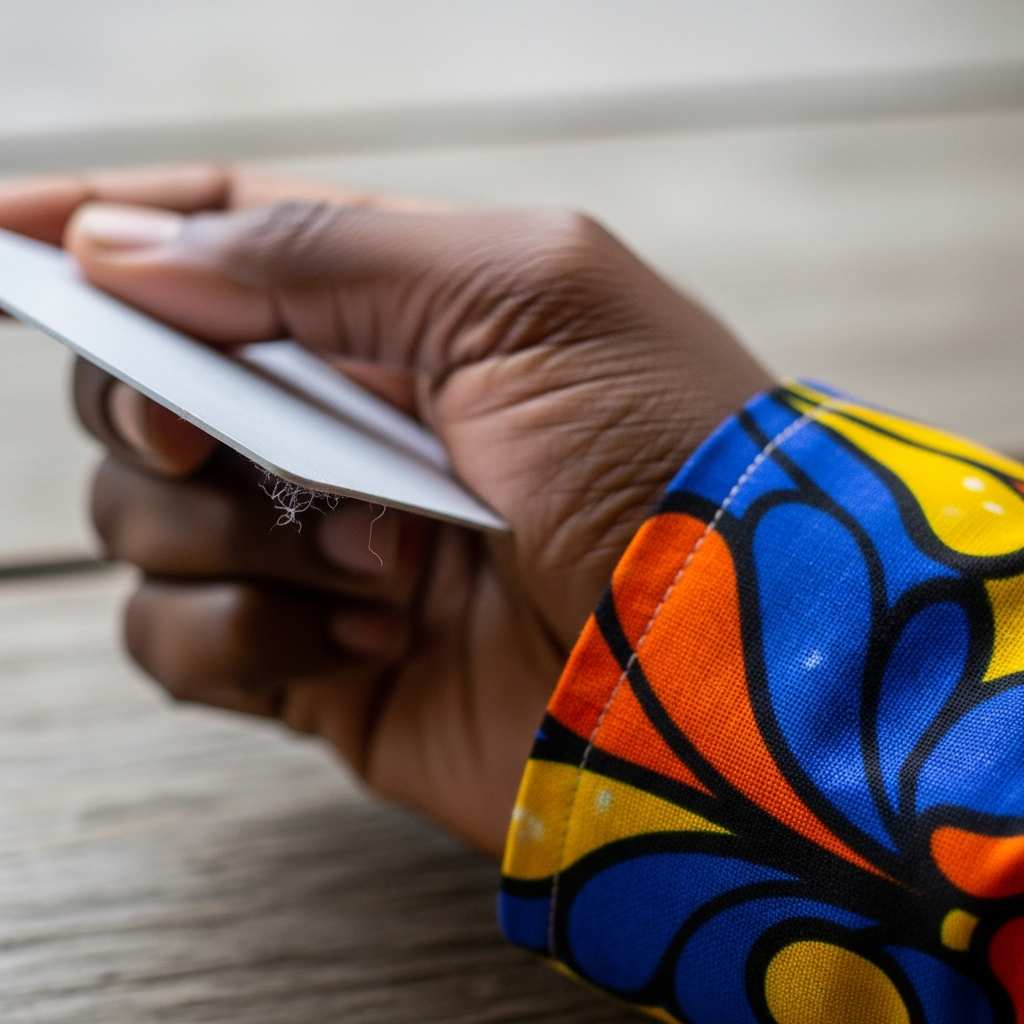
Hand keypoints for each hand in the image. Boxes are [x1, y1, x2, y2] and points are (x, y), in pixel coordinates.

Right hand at [0, 166, 771, 853]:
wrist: (723, 656)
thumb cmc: (660, 452)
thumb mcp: (519, 293)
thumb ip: (319, 251)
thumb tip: (127, 250)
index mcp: (401, 315)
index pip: (223, 247)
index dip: (108, 235)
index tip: (7, 237)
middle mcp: (352, 426)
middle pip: (154, 384)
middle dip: (161, 403)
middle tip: (211, 425)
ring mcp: (326, 546)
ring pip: (146, 514)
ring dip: (238, 533)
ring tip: (386, 558)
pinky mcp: (316, 661)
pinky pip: (175, 637)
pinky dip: (245, 634)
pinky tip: (367, 635)